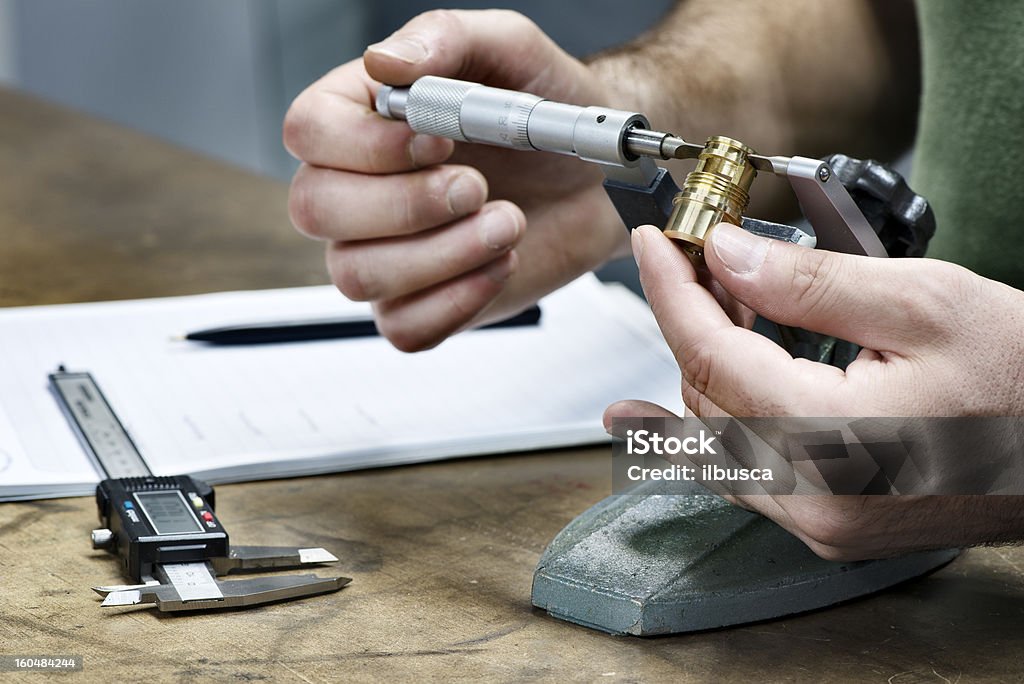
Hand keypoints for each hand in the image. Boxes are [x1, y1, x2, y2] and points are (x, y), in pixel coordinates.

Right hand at [284, 10, 628, 350]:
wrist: (598, 177)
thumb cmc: (550, 110)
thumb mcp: (510, 50)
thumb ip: (445, 41)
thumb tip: (384, 62)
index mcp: (362, 117)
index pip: (308, 131)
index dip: (364, 145)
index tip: (438, 140)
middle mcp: (358, 188)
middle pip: (317, 209)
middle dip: (405, 204)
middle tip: (478, 187)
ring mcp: (384, 252)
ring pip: (357, 276)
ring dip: (443, 255)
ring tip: (509, 222)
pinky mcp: (421, 303)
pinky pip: (405, 328)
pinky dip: (458, 301)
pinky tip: (500, 264)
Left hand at [605, 223, 1023, 559]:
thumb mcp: (923, 304)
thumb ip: (809, 283)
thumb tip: (728, 257)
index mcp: (829, 443)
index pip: (711, 353)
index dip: (672, 290)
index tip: (654, 246)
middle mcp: (812, 500)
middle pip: (705, 393)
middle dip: (692, 318)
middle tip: (701, 260)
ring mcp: (818, 522)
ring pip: (715, 435)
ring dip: (704, 363)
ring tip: (716, 303)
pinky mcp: (827, 522)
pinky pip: (740, 472)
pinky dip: (706, 427)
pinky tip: (665, 411)